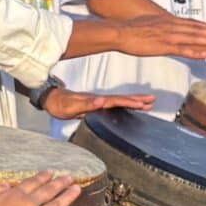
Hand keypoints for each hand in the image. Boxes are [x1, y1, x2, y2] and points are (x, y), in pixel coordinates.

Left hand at [39, 85, 153, 120]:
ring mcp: (99, 101)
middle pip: (122, 99)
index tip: (143, 103)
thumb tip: (101, 101)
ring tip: (148, 103)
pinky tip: (130, 106)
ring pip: (120, 101)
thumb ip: (87, 104)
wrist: (52, 100)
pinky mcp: (97, 104)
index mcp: (96, 100)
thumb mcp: (72, 107)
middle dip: (138, 99)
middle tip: (153, 100)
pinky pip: (115, 104)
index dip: (130, 102)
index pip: (117, 101)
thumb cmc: (61, 105)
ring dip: (134, 101)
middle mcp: (99, 99)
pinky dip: (125, 104)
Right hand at [114, 16, 205, 60]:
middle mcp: (172, 26)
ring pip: (194, 38)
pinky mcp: (163, 46)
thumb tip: (166, 26)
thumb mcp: (149, 23)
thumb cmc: (132, 30)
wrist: (120, 32)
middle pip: (198, 29)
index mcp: (169, 21)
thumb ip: (161, 25)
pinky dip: (195, 52)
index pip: (192, 23)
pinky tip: (205, 55)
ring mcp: (169, 36)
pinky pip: (182, 49)